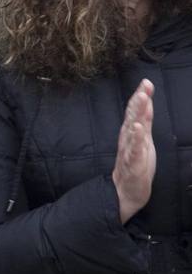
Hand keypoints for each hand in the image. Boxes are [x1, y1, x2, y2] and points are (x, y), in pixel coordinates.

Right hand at [113, 79, 155, 223]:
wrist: (126, 191)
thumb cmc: (136, 164)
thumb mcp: (143, 139)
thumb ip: (144, 120)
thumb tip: (146, 100)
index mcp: (131, 132)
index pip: (136, 111)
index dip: (141, 96)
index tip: (146, 82)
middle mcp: (128, 138)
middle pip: (133, 116)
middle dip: (138, 100)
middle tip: (144, 86)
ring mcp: (129, 150)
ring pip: (132, 128)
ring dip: (137, 113)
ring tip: (141, 100)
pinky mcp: (132, 163)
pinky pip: (133, 149)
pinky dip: (135, 138)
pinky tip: (137, 129)